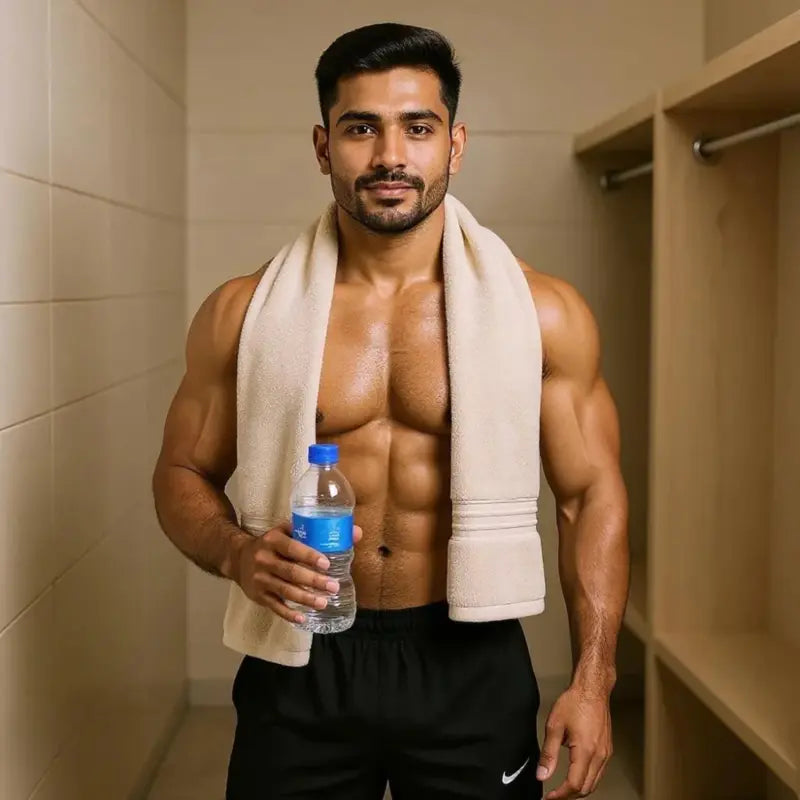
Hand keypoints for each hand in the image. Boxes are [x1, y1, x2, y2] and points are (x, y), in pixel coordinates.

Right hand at [233, 521, 362, 622]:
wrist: (238, 558)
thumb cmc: (273, 544)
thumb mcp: (288, 531)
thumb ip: (317, 531)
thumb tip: (356, 533)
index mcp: (273, 540)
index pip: (291, 548)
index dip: (308, 556)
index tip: (326, 564)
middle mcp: (264, 559)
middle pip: (291, 572)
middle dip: (313, 581)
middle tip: (333, 586)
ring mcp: (259, 578)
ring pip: (285, 590)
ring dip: (305, 598)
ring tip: (324, 602)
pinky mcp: (258, 595)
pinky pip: (274, 606)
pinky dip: (288, 613)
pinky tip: (302, 618)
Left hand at [536, 685, 612, 798]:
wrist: (592, 689)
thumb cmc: (574, 702)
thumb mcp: (554, 726)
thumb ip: (548, 753)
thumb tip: (542, 774)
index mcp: (585, 751)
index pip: (574, 785)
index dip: (560, 795)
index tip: (548, 797)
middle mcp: (599, 755)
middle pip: (586, 788)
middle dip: (569, 796)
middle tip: (553, 796)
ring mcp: (606, 754)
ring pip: (594, 783)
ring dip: (579, 790)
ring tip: (562, 790)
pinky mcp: (607, 750)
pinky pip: (599, 773)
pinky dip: (587, 780)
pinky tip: (576, 776)